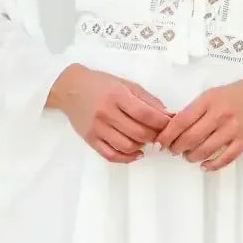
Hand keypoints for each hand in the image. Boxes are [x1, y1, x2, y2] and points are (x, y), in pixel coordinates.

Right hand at [48, 63, 172, 162]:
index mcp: (117, 96)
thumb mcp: (126, 84)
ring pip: (127, 146)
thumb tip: (168, 115)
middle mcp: (106, 113)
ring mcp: (97, 128)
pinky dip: (127, 158)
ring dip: (142, 146)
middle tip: (160, 134)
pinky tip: (136, 152)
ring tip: (146, 140)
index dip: (162, 123)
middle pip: (138, 132)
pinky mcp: (90, 139)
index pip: (145, 114)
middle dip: (155, 136)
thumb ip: (148, 100)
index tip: (171, 125)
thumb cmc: (101, 84)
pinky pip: (111, 155)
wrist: (71, 88)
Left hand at [154, 77, 242, 170]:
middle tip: (174, 150)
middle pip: (190, 138)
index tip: (161, 142)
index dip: (167, 134)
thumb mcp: (215, 92)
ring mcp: (233, 129)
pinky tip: (205, 165)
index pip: (181, 120)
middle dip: (177, 148)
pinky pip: (224, 159)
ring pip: (204, 150)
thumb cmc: (241, 93)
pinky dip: (211, 165)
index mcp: (209, 99)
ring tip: (189, 156)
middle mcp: (220, 114)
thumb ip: (197, 107)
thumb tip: (175, 124)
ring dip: (192, 157)